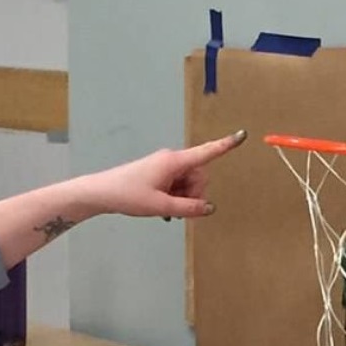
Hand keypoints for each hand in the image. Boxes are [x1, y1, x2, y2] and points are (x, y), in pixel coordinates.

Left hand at [80, 130, 246, 219]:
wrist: (103, 193)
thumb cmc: (130, 196)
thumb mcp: (162, 206)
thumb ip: (188, 208)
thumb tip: (209, 208)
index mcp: (174, 161)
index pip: (206, 153)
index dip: (225, 145)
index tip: (241, 135)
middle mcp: (172, 160)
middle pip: (199, 176)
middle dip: (194, 194)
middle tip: (176, 210)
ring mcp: (166, 166)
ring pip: (189, 183)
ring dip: (184, 198)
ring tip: (166, 209)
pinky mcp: (160, 173)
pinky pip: (179, 185)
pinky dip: (176, 197)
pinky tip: (164, 207)